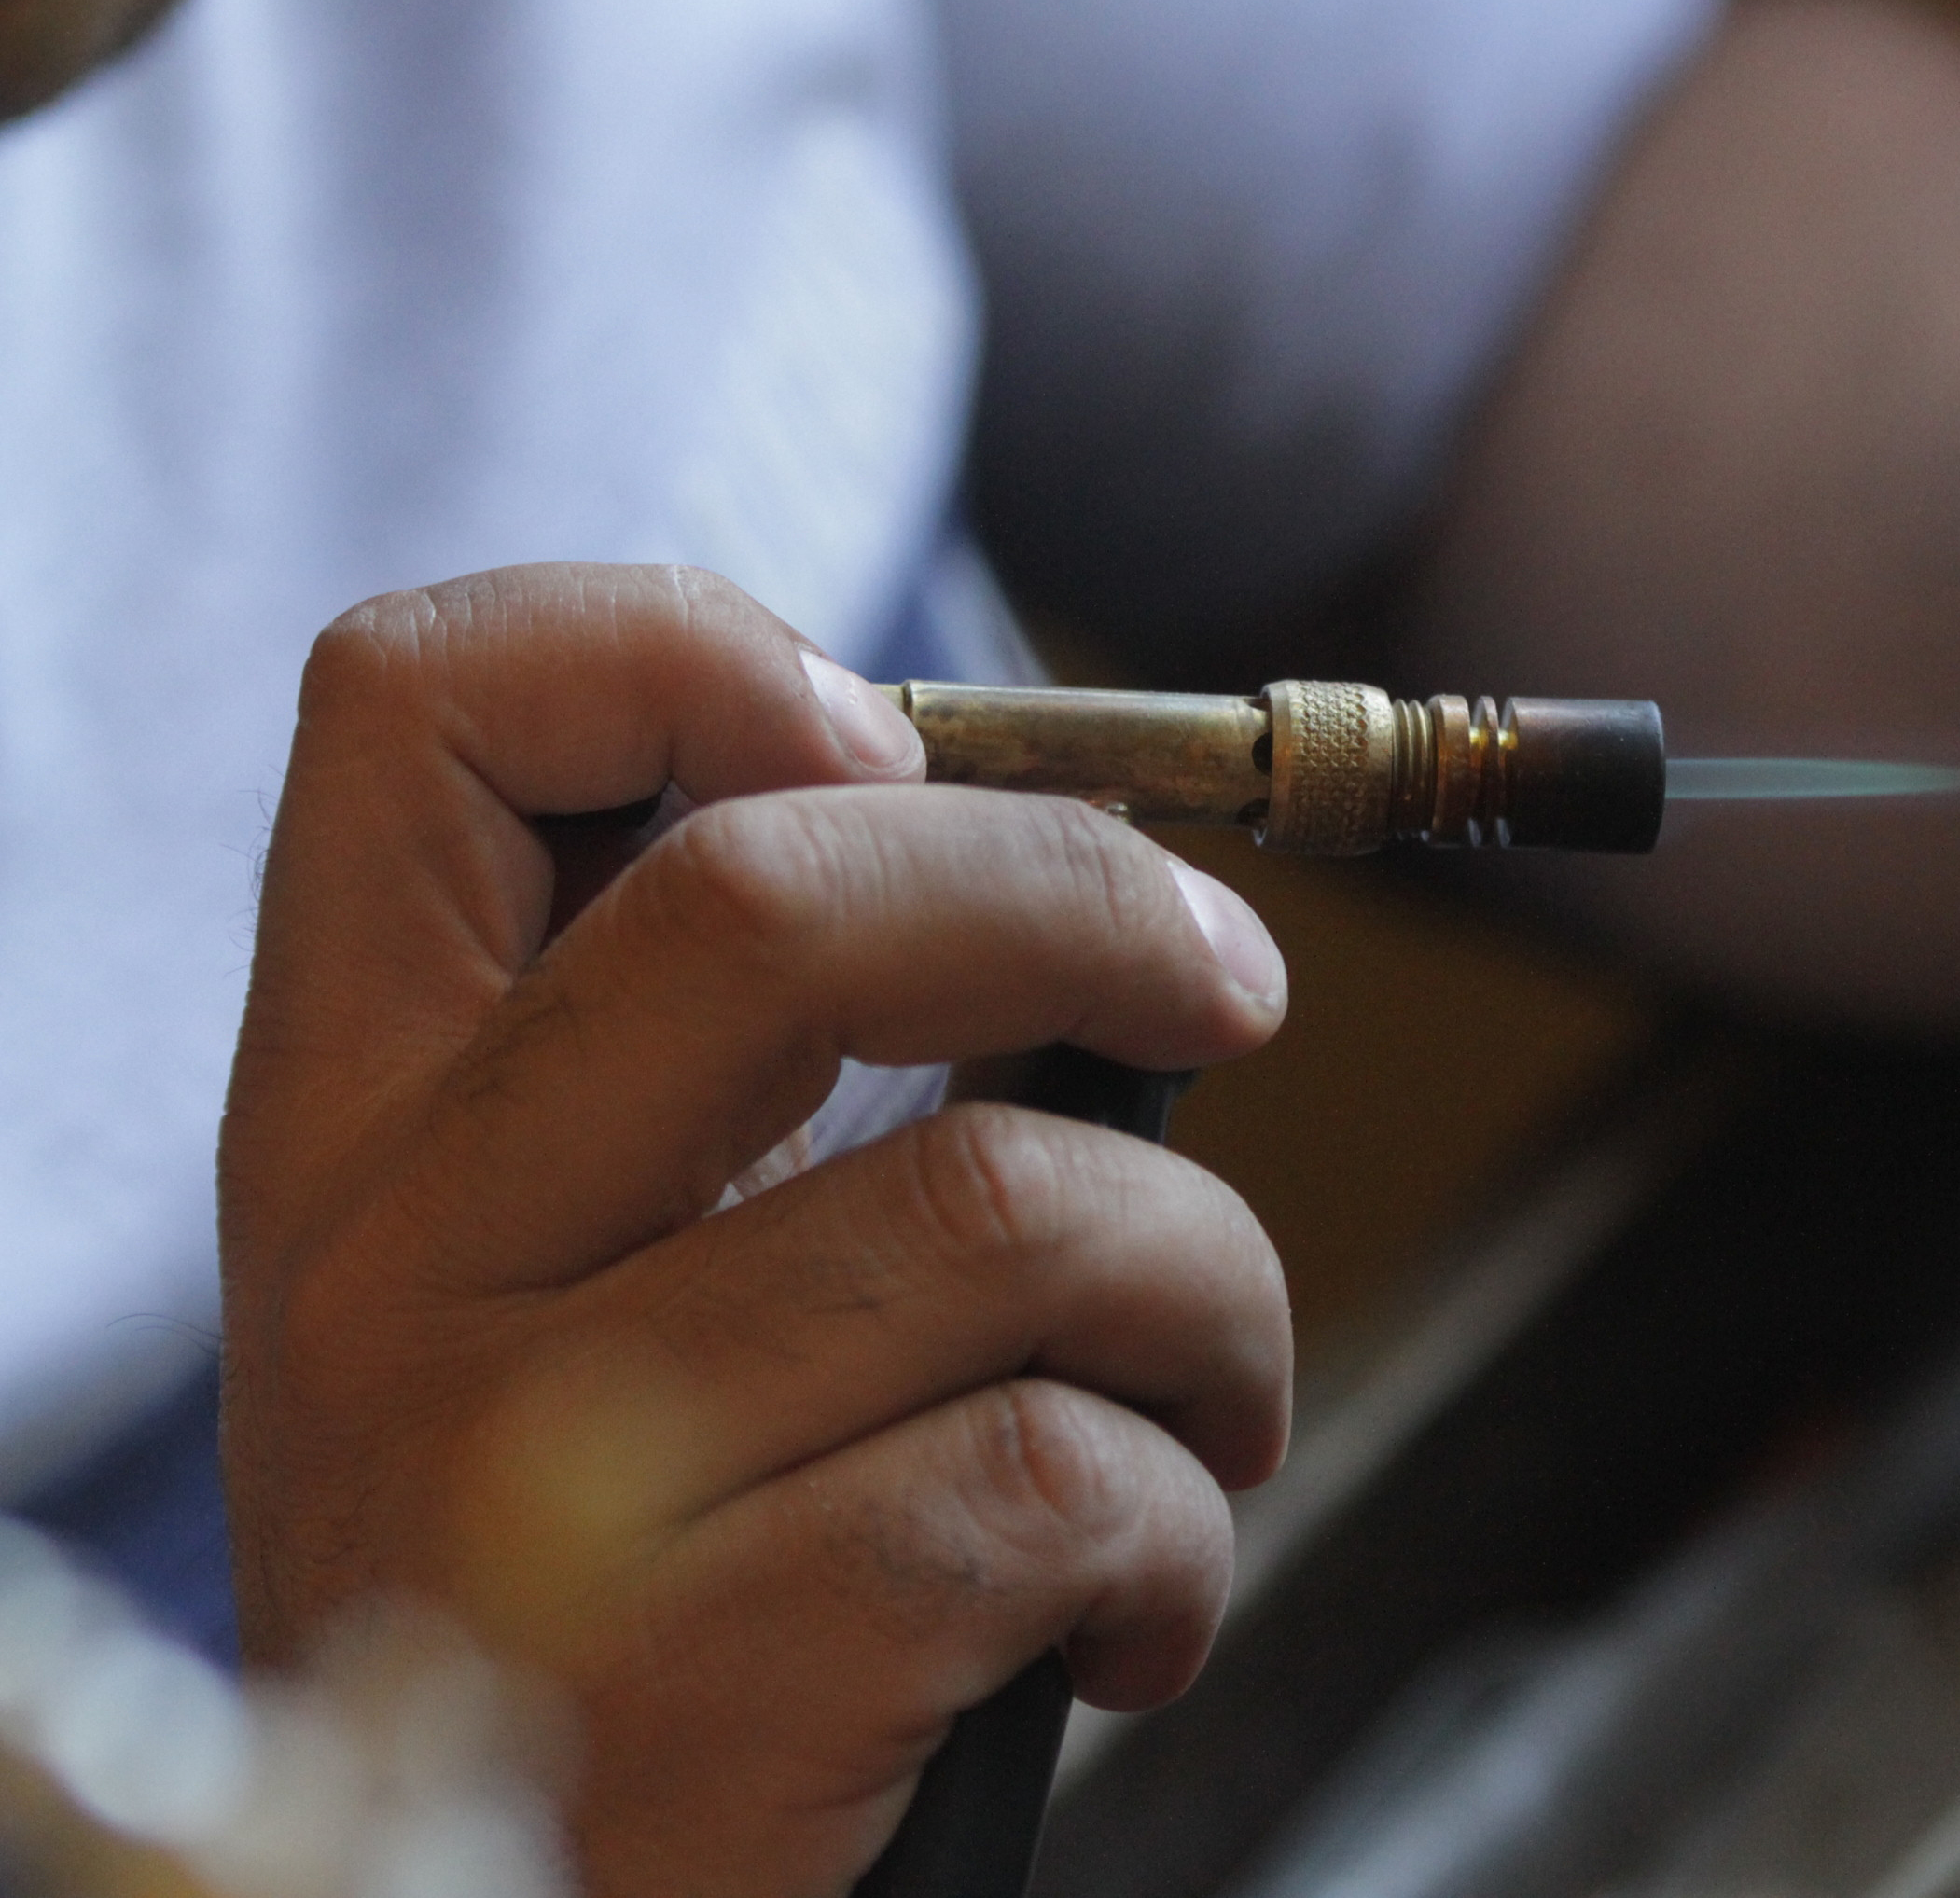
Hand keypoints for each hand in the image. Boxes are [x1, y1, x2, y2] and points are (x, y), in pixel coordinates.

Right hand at [219, 564, 1293, 1896]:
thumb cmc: (646, 1592)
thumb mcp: (597, 1301)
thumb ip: (730, 1080)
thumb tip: (1063, 881)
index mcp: (365, 1126)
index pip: (421, 713)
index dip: (684, 646)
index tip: (887, 737)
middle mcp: (401, 1266)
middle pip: (781, 898)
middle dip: (1096, 902)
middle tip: (1233, 987)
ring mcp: (530, 1476)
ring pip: (1012, 1203)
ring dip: (1210, 1295)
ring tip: (1205, 1407)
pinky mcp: (693, 1675)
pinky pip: (1058, 1470)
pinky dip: (1182, 1525)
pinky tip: (1131, 1610)